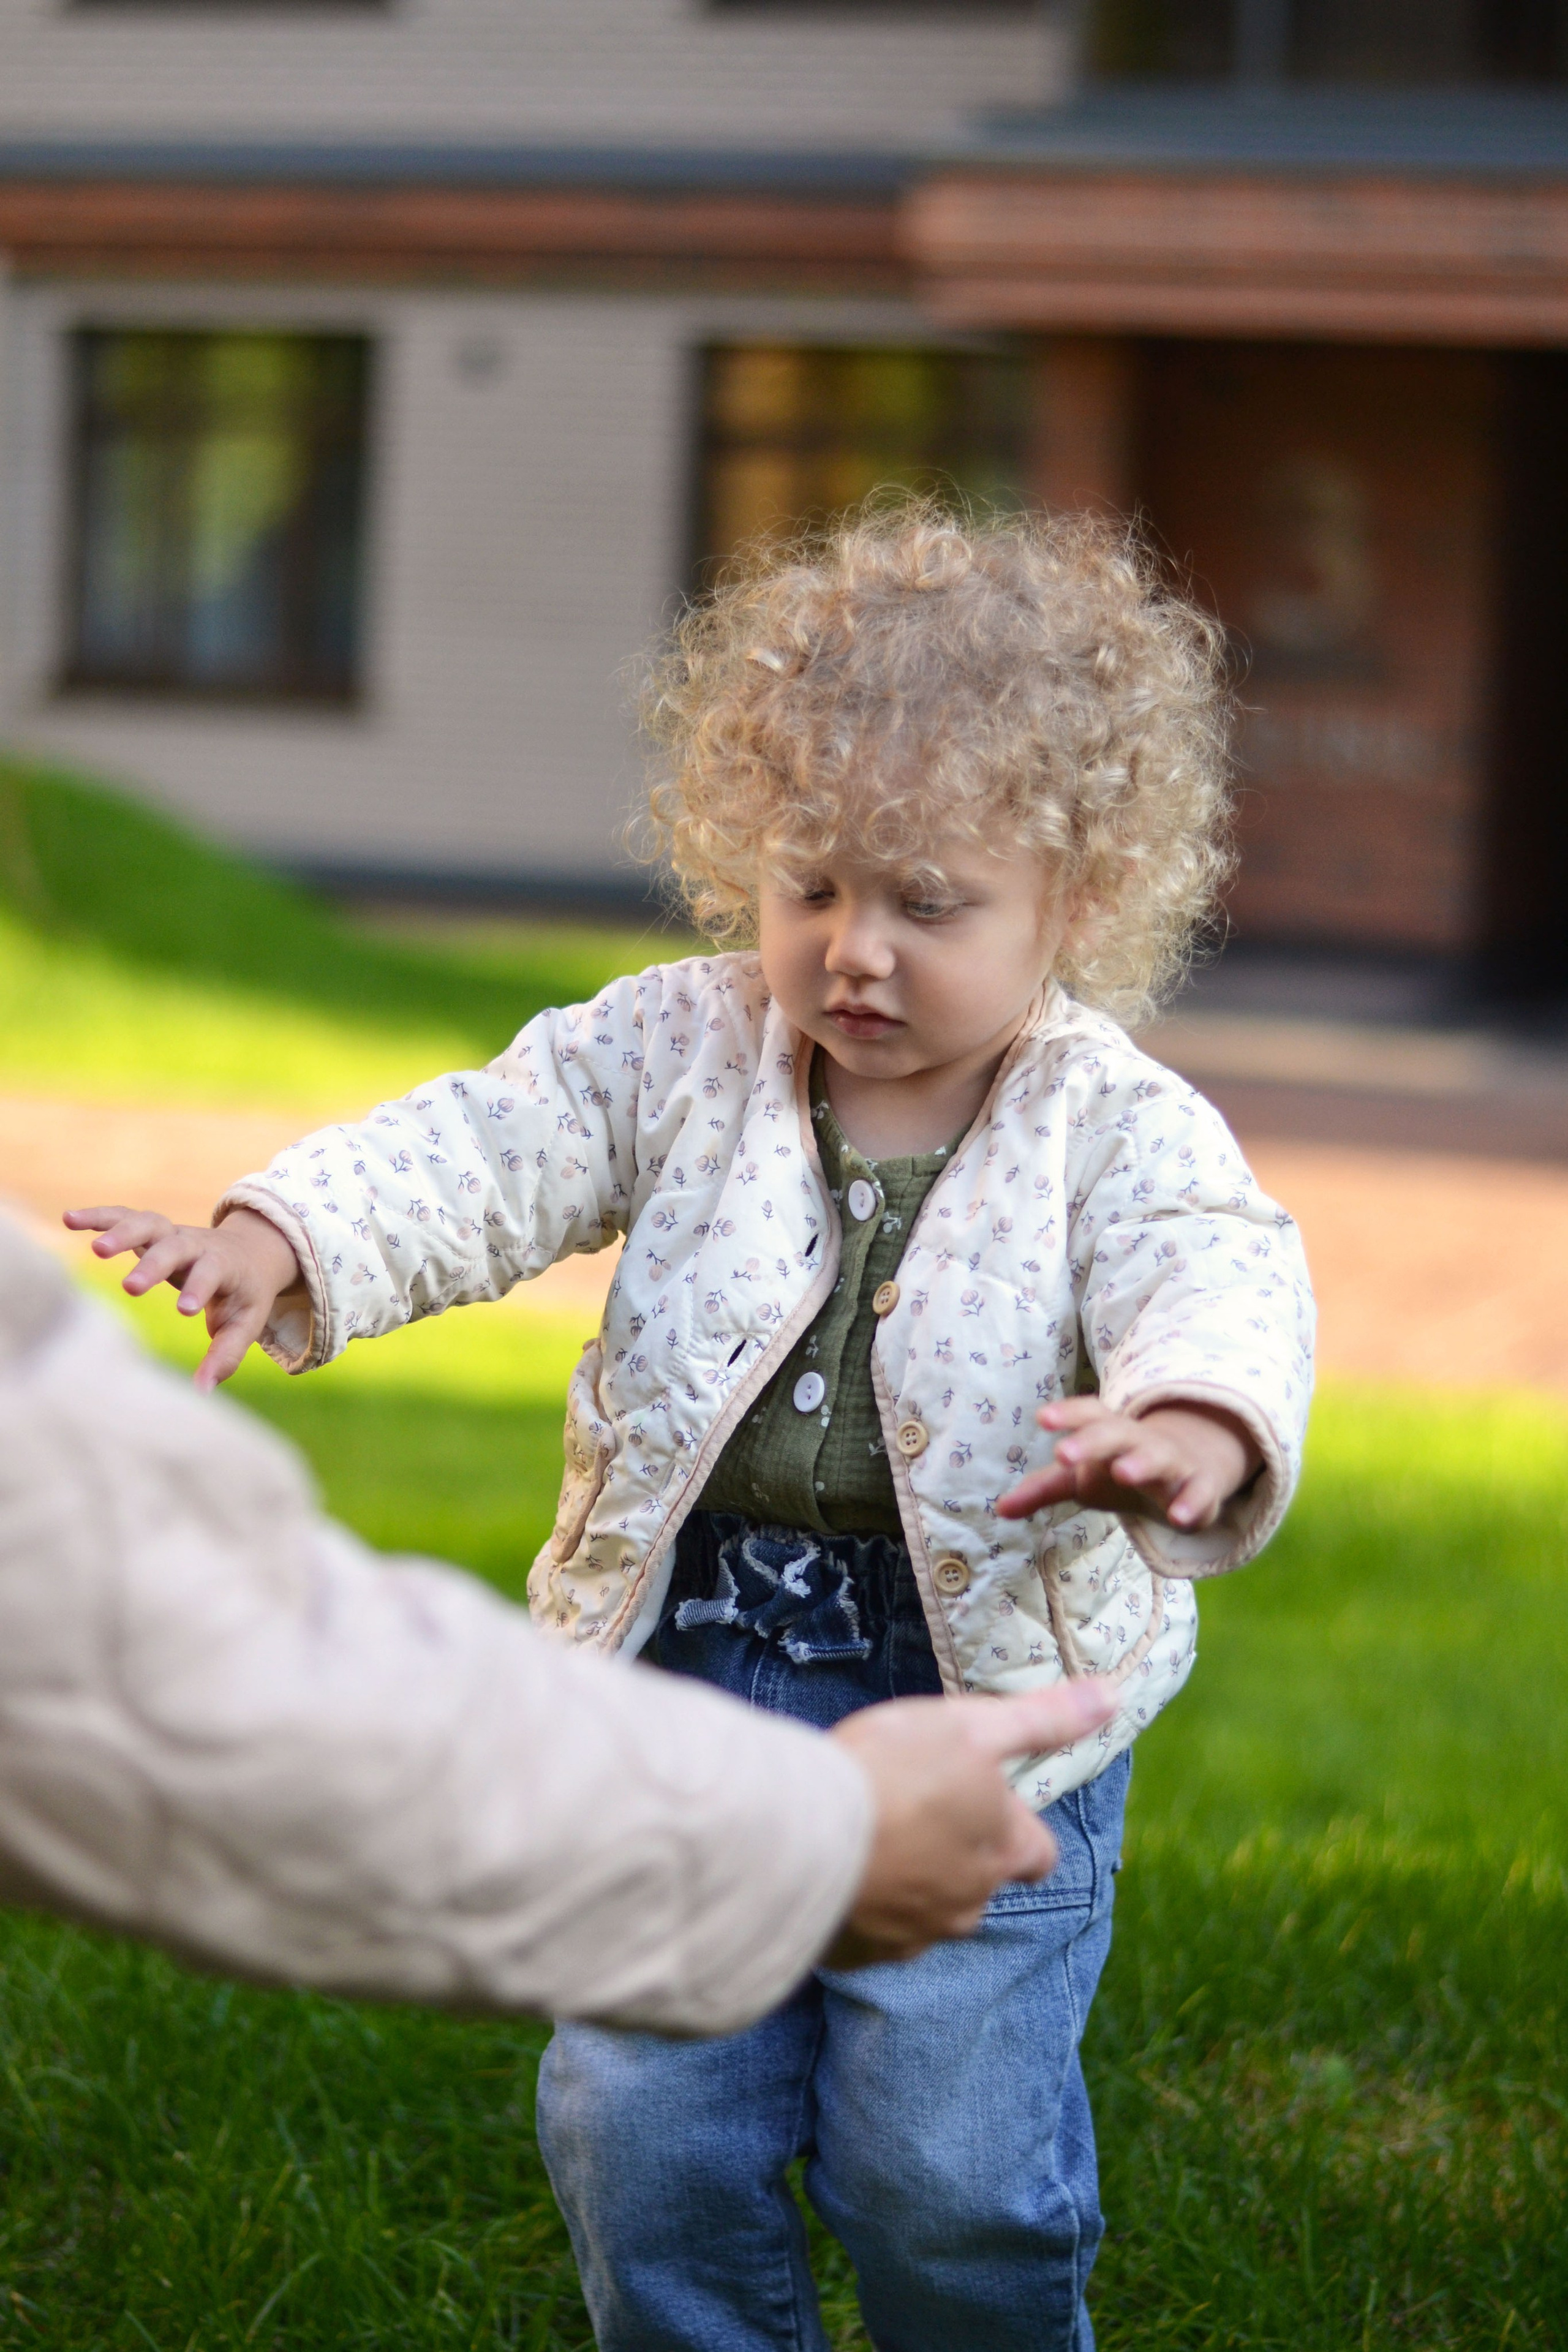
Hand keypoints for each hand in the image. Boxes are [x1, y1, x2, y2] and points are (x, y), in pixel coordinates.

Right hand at [63, 1205, 304, 1391]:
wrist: (249, 1251)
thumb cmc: (244, 1293)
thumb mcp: (245, 1323)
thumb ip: (225, 1355)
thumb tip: (202, 1391)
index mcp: (223, 1265)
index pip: (211, 1272)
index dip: (199, 1288)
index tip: (185, 1310)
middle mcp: (196, 1244)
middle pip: (174, 1247)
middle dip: (153, 1265)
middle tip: (131, 1288)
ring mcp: (172, 1233)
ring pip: (147, 1223)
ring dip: (122, 1232)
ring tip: (96, 1249)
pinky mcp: (152, 1230)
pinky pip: (124, 1216)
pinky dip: (99, 1216)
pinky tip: (69, 1220)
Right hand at [823, 1677, 1117, 1967]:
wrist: (802, 1835)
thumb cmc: (895, 1770)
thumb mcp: (973, 1726)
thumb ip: (1042, 1719)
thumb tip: (1112, 1697)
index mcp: (1004, 1850)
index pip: (1040, 1854)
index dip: (1020, 1828)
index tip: (987, 1803)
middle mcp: (969, 1903)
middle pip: (982, 1883)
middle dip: (960, 1854)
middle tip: (917, 1809)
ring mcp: (914, 1935)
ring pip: (929, 1911)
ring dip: (912, 1881)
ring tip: (874, 1837)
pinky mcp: (861, 1954)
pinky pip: (873, 1932)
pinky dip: (865, 1906)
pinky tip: (839, 1870)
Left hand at [996, 1397, 1261, 1530]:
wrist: (1190, 1468)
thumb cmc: (1122, 1468)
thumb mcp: (1082, 1478)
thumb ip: (1044, 1490)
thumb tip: (1000, 1509)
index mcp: (1110, 1431)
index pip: (1088, 1415)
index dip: (1067, 1415)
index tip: (1042, 1418)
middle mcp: (1140, 1441)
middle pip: (1117, 1432)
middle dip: (1092, 1440)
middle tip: (1064, 1454)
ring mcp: (1172, 1462)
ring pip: (1158, 1457)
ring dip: (1141, 1463)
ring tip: (1122, 1471)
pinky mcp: (1199, 1487)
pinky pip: (1198, 1493)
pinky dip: (1190, 1503)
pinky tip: (1177, 1517)